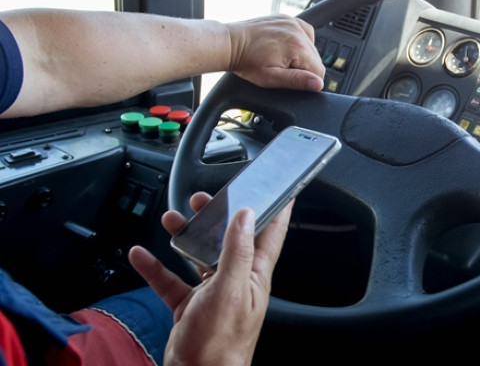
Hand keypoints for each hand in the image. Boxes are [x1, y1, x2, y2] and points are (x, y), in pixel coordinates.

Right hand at [128, 192, 291, 365]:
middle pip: (229, 240)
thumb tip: (245, 216)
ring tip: (173, 219)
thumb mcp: (231, 291)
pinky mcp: (190, 307)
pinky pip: (172, 281)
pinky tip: (142, 255)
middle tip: (205, 199)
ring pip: (199, 257)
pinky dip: (156, 267)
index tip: (282, 189)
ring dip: (186, 237)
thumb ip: (237, 252)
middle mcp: (236, 281)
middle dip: (218, 217)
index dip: (278, 209)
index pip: (272, 234)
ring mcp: (213, 294)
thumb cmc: (221, 345)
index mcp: (254, 275)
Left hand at [227, 15, 325, 91]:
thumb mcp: (271, 78)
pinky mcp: (287, 19)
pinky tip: (286, 47)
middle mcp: (298, 32)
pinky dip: (300, 41)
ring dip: (302, 55)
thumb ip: (297, 81)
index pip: (319, 71)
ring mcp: (293, 23)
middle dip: (304, 67)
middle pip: (316, 58)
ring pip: (312, 46)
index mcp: (298, 47)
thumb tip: (317, 83)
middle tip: (282, 68)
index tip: (293, 79)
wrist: (231, 43)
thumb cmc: (247, 61)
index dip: (308, 80)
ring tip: (281, 58)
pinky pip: (305, 32)